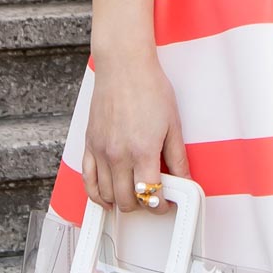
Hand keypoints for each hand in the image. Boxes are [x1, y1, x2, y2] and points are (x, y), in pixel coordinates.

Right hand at [81, 51, 189, 212]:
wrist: (124, 66)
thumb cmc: (150, 88)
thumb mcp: (173, 125)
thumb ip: (177, 158)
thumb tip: (185, 180)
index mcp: (143, 152)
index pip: (151, 196)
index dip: (160, 206)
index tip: (165, 204)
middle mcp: (119, 155)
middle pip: (127, 201)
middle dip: (142, 206)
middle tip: (151, 200)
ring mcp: (101, 151)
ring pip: (106, 195)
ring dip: (120, 202)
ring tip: (132, 198)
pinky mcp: (89, 144)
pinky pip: (87, 179)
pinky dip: (95, 194)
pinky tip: (105, 199)